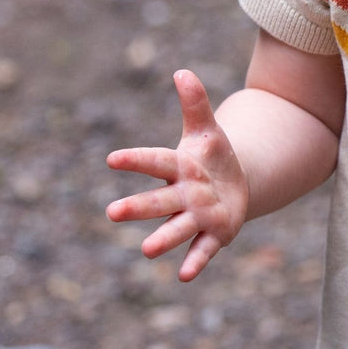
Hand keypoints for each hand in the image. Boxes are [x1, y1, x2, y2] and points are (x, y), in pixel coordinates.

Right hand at [106, 70, 249, 280]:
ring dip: (163, 239)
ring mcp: (196, 216)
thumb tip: (182, 71)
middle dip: (138, 207)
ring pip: (177, 228)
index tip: (112, 159)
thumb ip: (195, 103)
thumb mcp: (207, 129)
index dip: (136, 160)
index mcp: (178, 167)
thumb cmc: (213, 156)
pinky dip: (195, 261)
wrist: (235, 184)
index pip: (155, 161)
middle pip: (158, 200)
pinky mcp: (214, 234)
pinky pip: (203, 250)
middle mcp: (182, 194)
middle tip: (113, 213)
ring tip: (147, 250)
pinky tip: (185, 277)